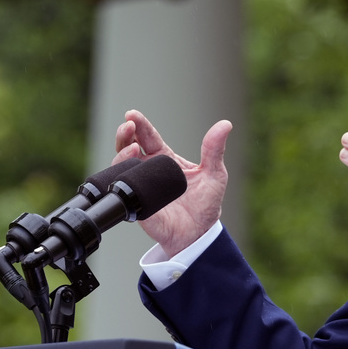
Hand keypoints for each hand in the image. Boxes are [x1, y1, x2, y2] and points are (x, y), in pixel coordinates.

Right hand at [114, 109, 231, 257]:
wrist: (200, 233)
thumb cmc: (206, 204)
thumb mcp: (215, 173)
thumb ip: (215, 149)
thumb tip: (226, 124)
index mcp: (165, 159)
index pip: (148, 137)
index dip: (139, 125)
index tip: (132, 114)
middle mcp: (149, 170)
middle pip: (129, 146)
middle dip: (125, 133)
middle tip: (128, 125)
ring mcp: (141, 186)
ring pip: (121, 165)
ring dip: (121, 153)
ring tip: (131, 146)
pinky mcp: (138, 204)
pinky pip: (124, 190)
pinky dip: (122, 178)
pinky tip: (129, 170)